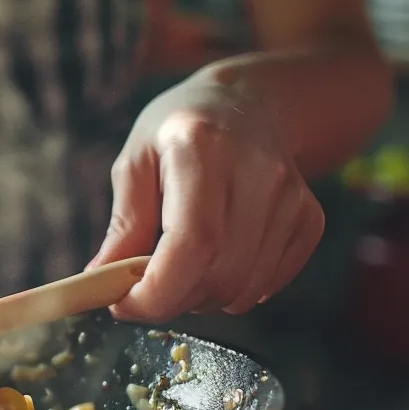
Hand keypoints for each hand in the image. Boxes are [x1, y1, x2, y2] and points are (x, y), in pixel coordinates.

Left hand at [88, 78, 324, 321]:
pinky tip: (214, 259)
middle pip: (219, 274)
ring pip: (244, 288)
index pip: (192, 243)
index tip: (123, 305)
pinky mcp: (309, 219)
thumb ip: (124, 224)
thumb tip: (99, 281)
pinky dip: (233, 289)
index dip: (158, 290)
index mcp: (203, 148)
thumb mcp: (135, 162)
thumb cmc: (178, 133)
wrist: (247, 104)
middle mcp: (257, 173)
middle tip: (143, 286)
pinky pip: (269, 284)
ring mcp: (291, 198)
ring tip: (179, 267)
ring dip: (201, 298)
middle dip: (172, 299)